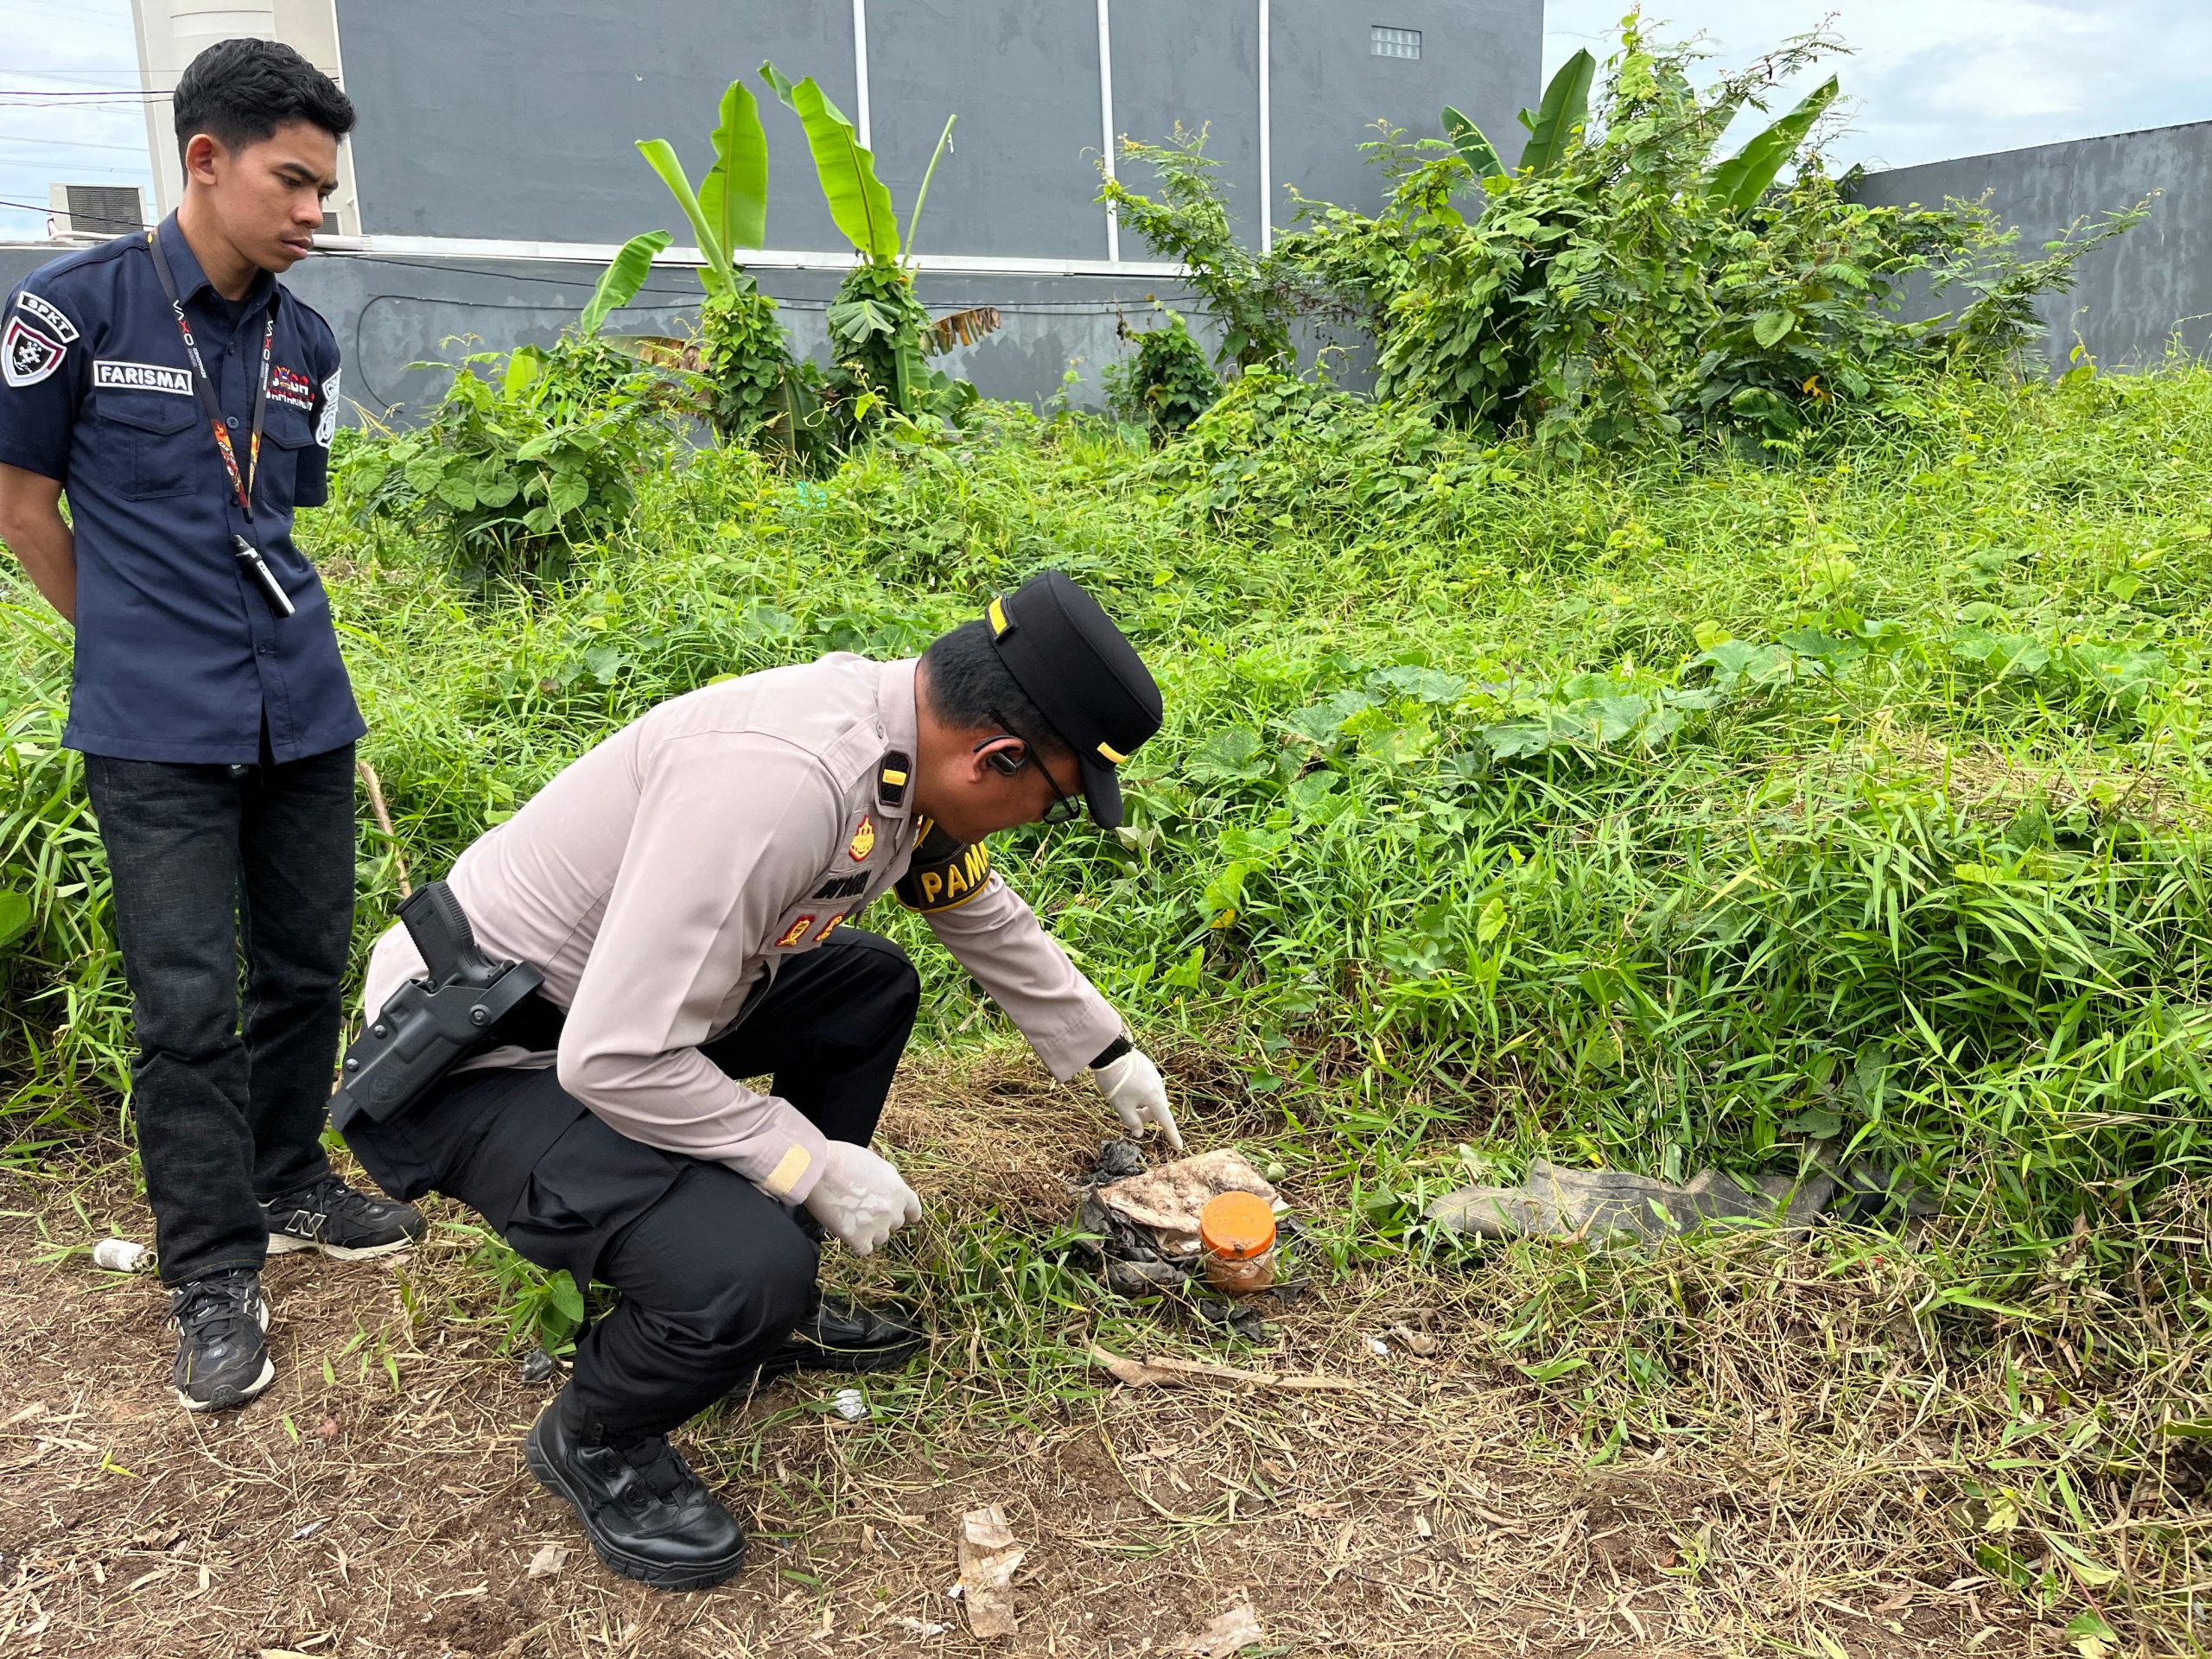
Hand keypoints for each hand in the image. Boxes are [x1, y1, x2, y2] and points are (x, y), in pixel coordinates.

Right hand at [802, 1141, 921, 1255]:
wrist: (820, 1169)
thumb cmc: (843, 1160)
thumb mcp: (876, 1164)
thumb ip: (888, 1181)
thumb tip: (887, 1190)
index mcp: (899, 1190)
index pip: (913, 1209)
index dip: (908, 1213)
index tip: (908, 1217)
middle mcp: (892, 1210)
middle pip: (895, 1224)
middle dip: (883, 1218)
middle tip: (865, 1210)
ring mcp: (876, 1226)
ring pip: (880, 1238)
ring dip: (870, 1231)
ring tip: (853, 1218)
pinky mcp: (858, 1238)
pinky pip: (864, 1249)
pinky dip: (857, 1242)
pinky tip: (848, 1232)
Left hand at [1093, 1048, 1182, 1152]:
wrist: (1110, 1052)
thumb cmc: (1115, 1082)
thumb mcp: (1120, 1106)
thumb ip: (1132, 1122)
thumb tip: (1139, 1133)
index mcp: (1154, 1097)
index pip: (1166, 1121)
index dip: (1171, 1135)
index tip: (1179, 1147)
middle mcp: (1158, 1086)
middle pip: (1157, 1108)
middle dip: (1146, 1116)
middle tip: (1129, 1117)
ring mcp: (1154, 1075)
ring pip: (1152, 1097)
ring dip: (1142, 1104)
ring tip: (1123, 1099)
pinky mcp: (1147, 1067)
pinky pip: (1148, 1085)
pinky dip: (1140, 1093)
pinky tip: (1125, 1087)